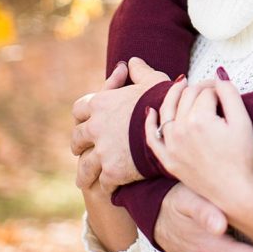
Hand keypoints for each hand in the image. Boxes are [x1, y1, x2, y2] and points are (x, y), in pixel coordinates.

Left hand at [71, 57, 171, 191]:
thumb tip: (130, 61)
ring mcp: (102, 151)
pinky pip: (102, 183)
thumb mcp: (153, 80)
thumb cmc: (165, 99)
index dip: (82, 116)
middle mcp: (96, 127)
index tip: (86, 122)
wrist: (175, 127)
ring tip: (85, 180)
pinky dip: (105, 186)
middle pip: (77, 139)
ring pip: (84, 167)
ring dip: (84, 173)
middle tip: (82, 151)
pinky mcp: (112, 171)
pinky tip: (109, 190)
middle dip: (79, 146)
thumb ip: (139, 71)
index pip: (79, 109)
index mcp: (101, 103)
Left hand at [145, 77, 252, 204]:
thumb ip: (230, 93)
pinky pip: (152, 138)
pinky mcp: (168, 160)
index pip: (206, 92)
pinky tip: (150, 111)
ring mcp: (171, 146)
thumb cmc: (243, 158)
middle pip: (187, 97)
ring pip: (166, 111)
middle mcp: (180, 130)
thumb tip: (219, 74)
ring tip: (181, 84)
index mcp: (199, 119)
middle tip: (212, 89)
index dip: (218, 87)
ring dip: (173, 94)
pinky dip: (149, 123)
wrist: (234, 193)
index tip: (226, 89)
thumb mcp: (243, 121)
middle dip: (199, 88)